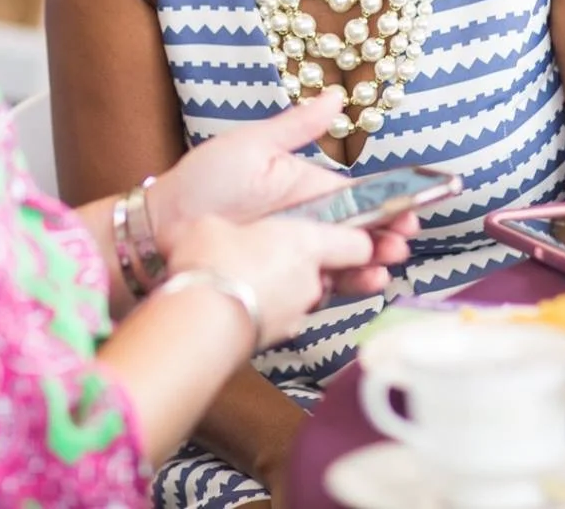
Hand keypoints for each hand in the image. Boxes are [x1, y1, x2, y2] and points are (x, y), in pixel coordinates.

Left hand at [150, 89, 415, 291]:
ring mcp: (295, 252)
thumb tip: (338, 95)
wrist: (163, 225)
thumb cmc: (205, 179)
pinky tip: (358, 282)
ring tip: (383, 266)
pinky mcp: (282, 278)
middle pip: (359, 232)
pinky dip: (343, 285)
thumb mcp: (253, 145)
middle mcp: (306, 222)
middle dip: (386, 239)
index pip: (358, 198)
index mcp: (307, 187)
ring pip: (344, 260)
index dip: (388, 206)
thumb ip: (297, 126)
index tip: (411, 214)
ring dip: (370, 264)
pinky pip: (319, 284)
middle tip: (401, 245)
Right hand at [163, 212, 375, 348]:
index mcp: (306, 244)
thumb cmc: (213, 263)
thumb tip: (217, 232)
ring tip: (256, 279)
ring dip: (289, 289)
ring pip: (305, 296)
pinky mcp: (278, 338)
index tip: (364, 237)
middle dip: (314, 266)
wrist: (201, 319)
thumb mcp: (213, 226)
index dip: (362, 240)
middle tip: (284, 255)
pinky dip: (270, 310)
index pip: (357, 244)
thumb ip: (229, 229)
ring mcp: (297, 314)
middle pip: (330, 272)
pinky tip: (244, 302)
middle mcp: (311, 281)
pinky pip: (282, 316)